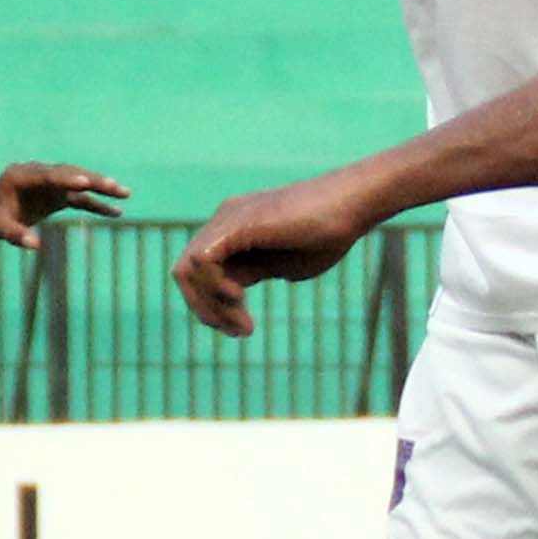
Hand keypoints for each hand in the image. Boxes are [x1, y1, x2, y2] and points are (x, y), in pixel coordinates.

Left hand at [0, 160, 128, 243]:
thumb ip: (14, 234)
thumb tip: (35, 245)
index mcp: (21, 176)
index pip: (48, 175)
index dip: (67, 179)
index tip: (84, 182)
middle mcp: (39, 175)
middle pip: (71, 174)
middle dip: (94, 180)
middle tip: (115, 186)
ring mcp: (50, 184)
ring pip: (80, 182)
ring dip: (101, 187)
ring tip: (125, 194)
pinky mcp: (56, 194)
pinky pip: (80, 198)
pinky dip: (96, 203)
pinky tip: (116, 212)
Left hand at [174, 176, 377, 334]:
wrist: (351, 207)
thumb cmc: (327, 235)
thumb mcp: (283, 265)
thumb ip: (254, 273)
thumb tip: (231, 294)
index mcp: (232, 234)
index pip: (200, 276)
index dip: (214, 309)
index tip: (244, 329)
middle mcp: (222, 222)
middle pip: (186, 275)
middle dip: (207, 311)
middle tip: (240, 331)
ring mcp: (226, 220)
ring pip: (187, 270)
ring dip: (211, 306)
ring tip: (243, 322)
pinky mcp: (236, 223)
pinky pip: (201, 261)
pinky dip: (213, 287)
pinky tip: (238, 298)